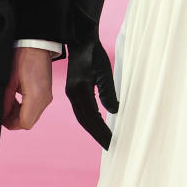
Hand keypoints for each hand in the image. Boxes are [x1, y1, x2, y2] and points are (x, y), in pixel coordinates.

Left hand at [2, 47, 52, 130]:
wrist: (37, 45)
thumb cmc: (24, 58)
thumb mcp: (10, 80)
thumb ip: (6, 99)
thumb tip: (2, 113)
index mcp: (36, 97)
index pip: (24, 123)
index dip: (10, 124)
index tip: (1, 118)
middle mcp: (45, 100)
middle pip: (29, 122)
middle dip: (14, 120)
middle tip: (3, 110)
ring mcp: (47, 97)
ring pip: (32, 117)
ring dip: (19, 114)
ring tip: (9, 102)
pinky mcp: (46, 94)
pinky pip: (36, 109)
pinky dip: (25, 108)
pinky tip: (17, 98)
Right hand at [65, 31, 117, 148]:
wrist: (80, 39)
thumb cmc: (94, 52)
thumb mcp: (104, 70)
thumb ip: (108, 91)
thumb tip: (114, 112)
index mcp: (80, 90)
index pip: (92, 117)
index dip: (101, 132)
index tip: (111, 143)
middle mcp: (73, 94)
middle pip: (85, 121)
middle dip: (98, 135)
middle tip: (111, 146)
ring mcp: (72, 93)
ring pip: (82, 117)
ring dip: (94, 129)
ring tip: (106, 139)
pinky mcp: (74, 90)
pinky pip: (81, 110)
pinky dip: (90, 120)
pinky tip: (98, 124)